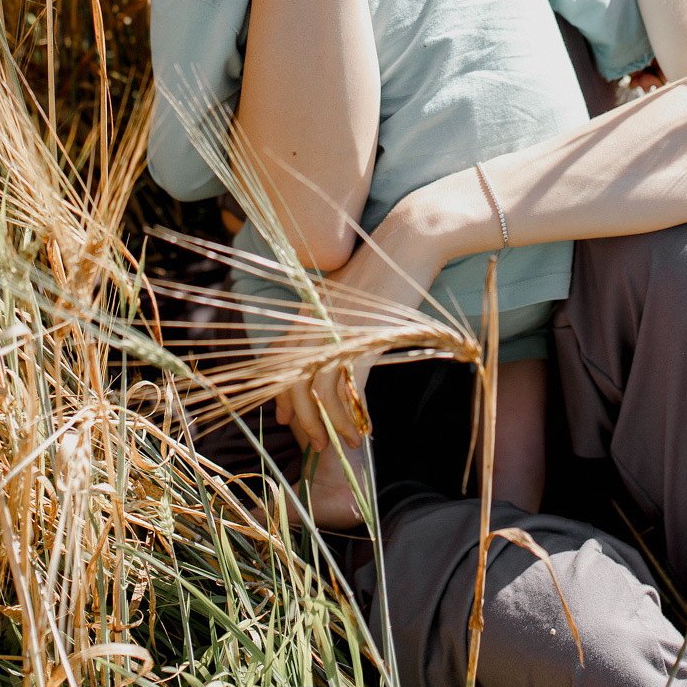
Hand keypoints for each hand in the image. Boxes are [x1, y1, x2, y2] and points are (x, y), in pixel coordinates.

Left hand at [273, 195, 452, 449]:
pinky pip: (350, 387)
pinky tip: (367, 427)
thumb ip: (330, 323)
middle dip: (305, 420)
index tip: (285, 419)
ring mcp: (336, 329)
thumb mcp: (348, 296)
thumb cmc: (384, 269)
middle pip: (293, 383)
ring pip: (319, 391)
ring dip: (332, 424)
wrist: (408, 241)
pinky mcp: (363, 335)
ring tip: (349, 444)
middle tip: (319, 445)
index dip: (279, 395)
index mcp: (306, 312)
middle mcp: (313, 323)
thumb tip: (326, 357)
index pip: (277, 360)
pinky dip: (355, 413)